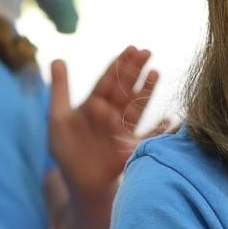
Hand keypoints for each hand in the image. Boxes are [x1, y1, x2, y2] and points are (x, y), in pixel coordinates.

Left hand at [49, 47, 162, 200]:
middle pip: (124, 88)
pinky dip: (159, 130)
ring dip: (147, 90)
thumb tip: (57, 58)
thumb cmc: (67, 149)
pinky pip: (147, 136)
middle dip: (135, 70)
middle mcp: (112, 113)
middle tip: (147, 51)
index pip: (108, 81)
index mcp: (95, 104)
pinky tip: (170, 120)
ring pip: (136, 105)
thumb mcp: (58, 117)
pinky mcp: (131, 146)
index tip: (131, 48)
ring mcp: (123, 128)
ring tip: (155, 73)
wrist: (79, 180)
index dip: (119, 65)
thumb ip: (60, 89)